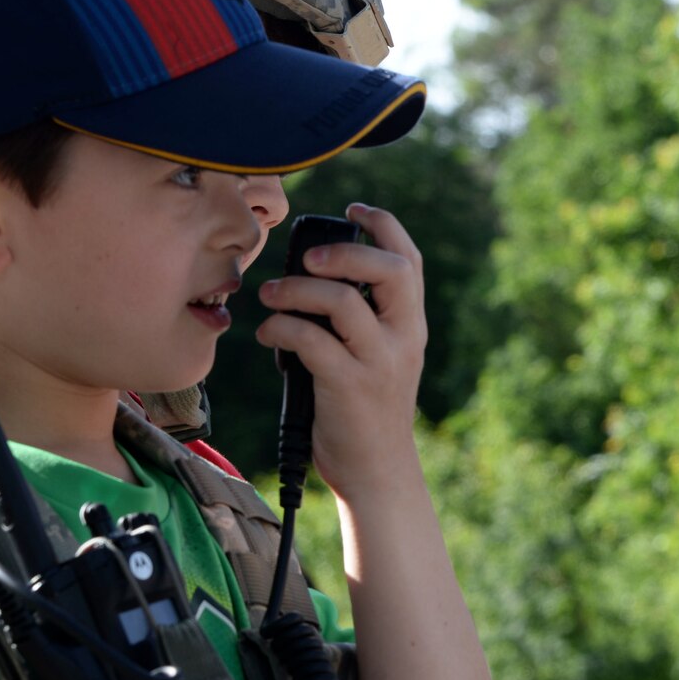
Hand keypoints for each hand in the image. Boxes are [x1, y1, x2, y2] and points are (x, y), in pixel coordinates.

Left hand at [254, 202, 424, 499]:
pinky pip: (310, 339)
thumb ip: (363, 321)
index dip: (384, 224)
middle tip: (310, 258)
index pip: (409, 260)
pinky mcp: (348, 385)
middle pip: (389, 270)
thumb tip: (313, 279)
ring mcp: (378, 362)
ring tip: (271, 296)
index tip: (353, 208)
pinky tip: (267, 333)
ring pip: (343, 301)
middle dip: (345, 251)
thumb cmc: (365, 411)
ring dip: (297, 289)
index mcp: (411, 326)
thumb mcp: (379, 359)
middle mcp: (403, 339)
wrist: (377, 471)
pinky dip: (281, 328)